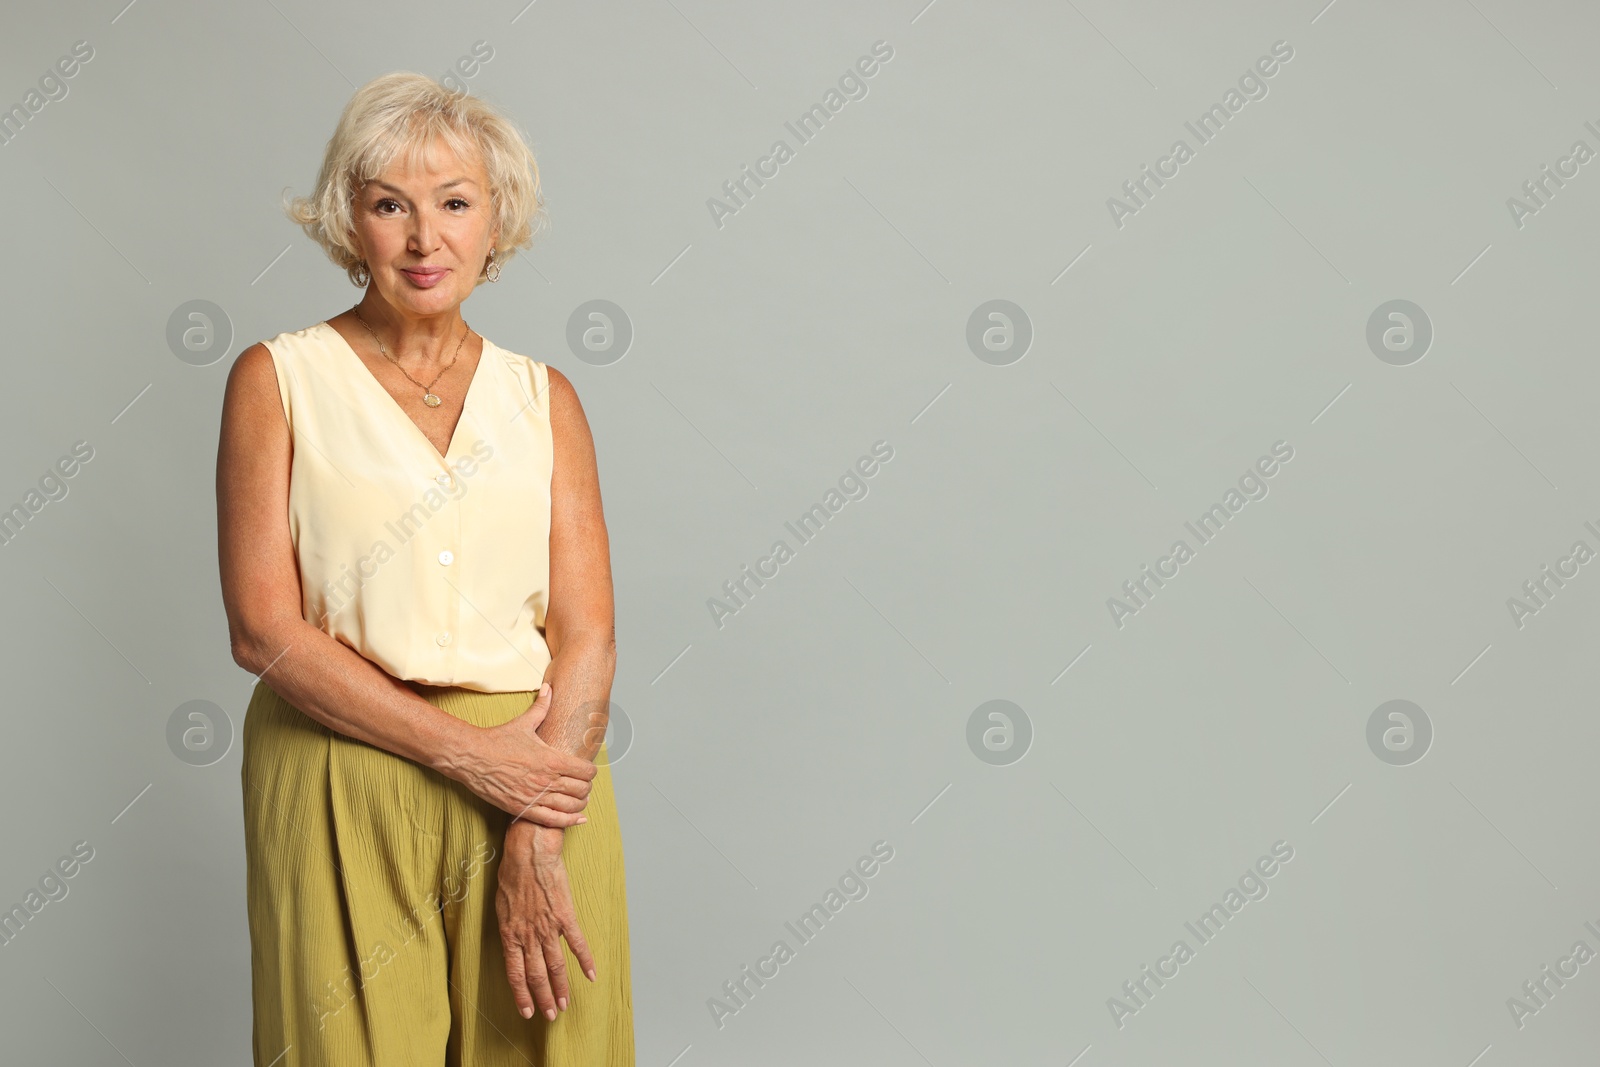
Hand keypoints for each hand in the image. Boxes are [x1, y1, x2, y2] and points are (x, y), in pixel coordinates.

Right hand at [455, 683, 596, 825]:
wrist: (472, 758)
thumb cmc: (498, 740)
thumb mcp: (523, 722)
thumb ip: (541, 707)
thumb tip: (549, 687)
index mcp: (551, 758)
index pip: (585, 771)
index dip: (591, 772)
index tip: (589, 771)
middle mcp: (546, 779)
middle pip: (580, 790)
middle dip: (586, 789)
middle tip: (585, 786)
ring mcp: (534, 796)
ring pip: (569, 807)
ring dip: (580, 805)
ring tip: (581, 801)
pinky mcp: (522, 808)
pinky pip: (553, 820)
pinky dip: (569, 821)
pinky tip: (578, 820)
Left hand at [496, 819, 596, 1021]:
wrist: (529, 853)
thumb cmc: (512, 875)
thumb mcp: (501, 906)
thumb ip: (509, 928)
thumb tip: (513, 942)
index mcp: (510, 935)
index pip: (515, 974)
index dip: (522, 996)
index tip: (527, 1012)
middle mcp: (528, 936)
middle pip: (537, 976)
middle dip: (543, 999)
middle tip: (551, 1015)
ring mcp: (548, 927)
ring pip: (555, 966)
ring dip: (561, 988)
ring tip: (565, 1004)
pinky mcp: (565, 916)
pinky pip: (577, 944)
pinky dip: (585, 961)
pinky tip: (591, 976)